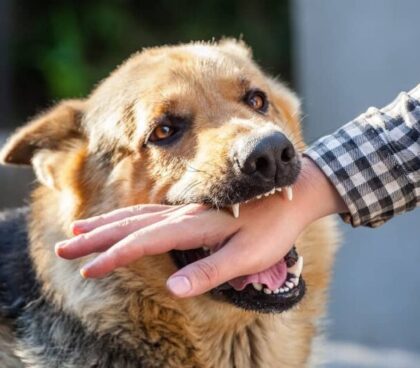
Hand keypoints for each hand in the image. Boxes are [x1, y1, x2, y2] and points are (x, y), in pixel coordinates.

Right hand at [55, 157, 346, 296]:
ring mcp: (187, 209)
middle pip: (131, 224)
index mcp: (196, 226)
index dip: (115, 256)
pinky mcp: (192, 210)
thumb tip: (174, 288)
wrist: (293, 193)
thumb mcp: (248, 255)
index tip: (89, 268)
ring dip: (107, 223)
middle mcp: (185, 214)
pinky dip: (129, 217)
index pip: (145, 242)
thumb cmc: (273, 227)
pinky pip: (152, 212)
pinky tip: (121, 222)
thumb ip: (211, 270)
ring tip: (81, 228)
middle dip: (97, 236)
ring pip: (138, 214)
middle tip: (66, 245)